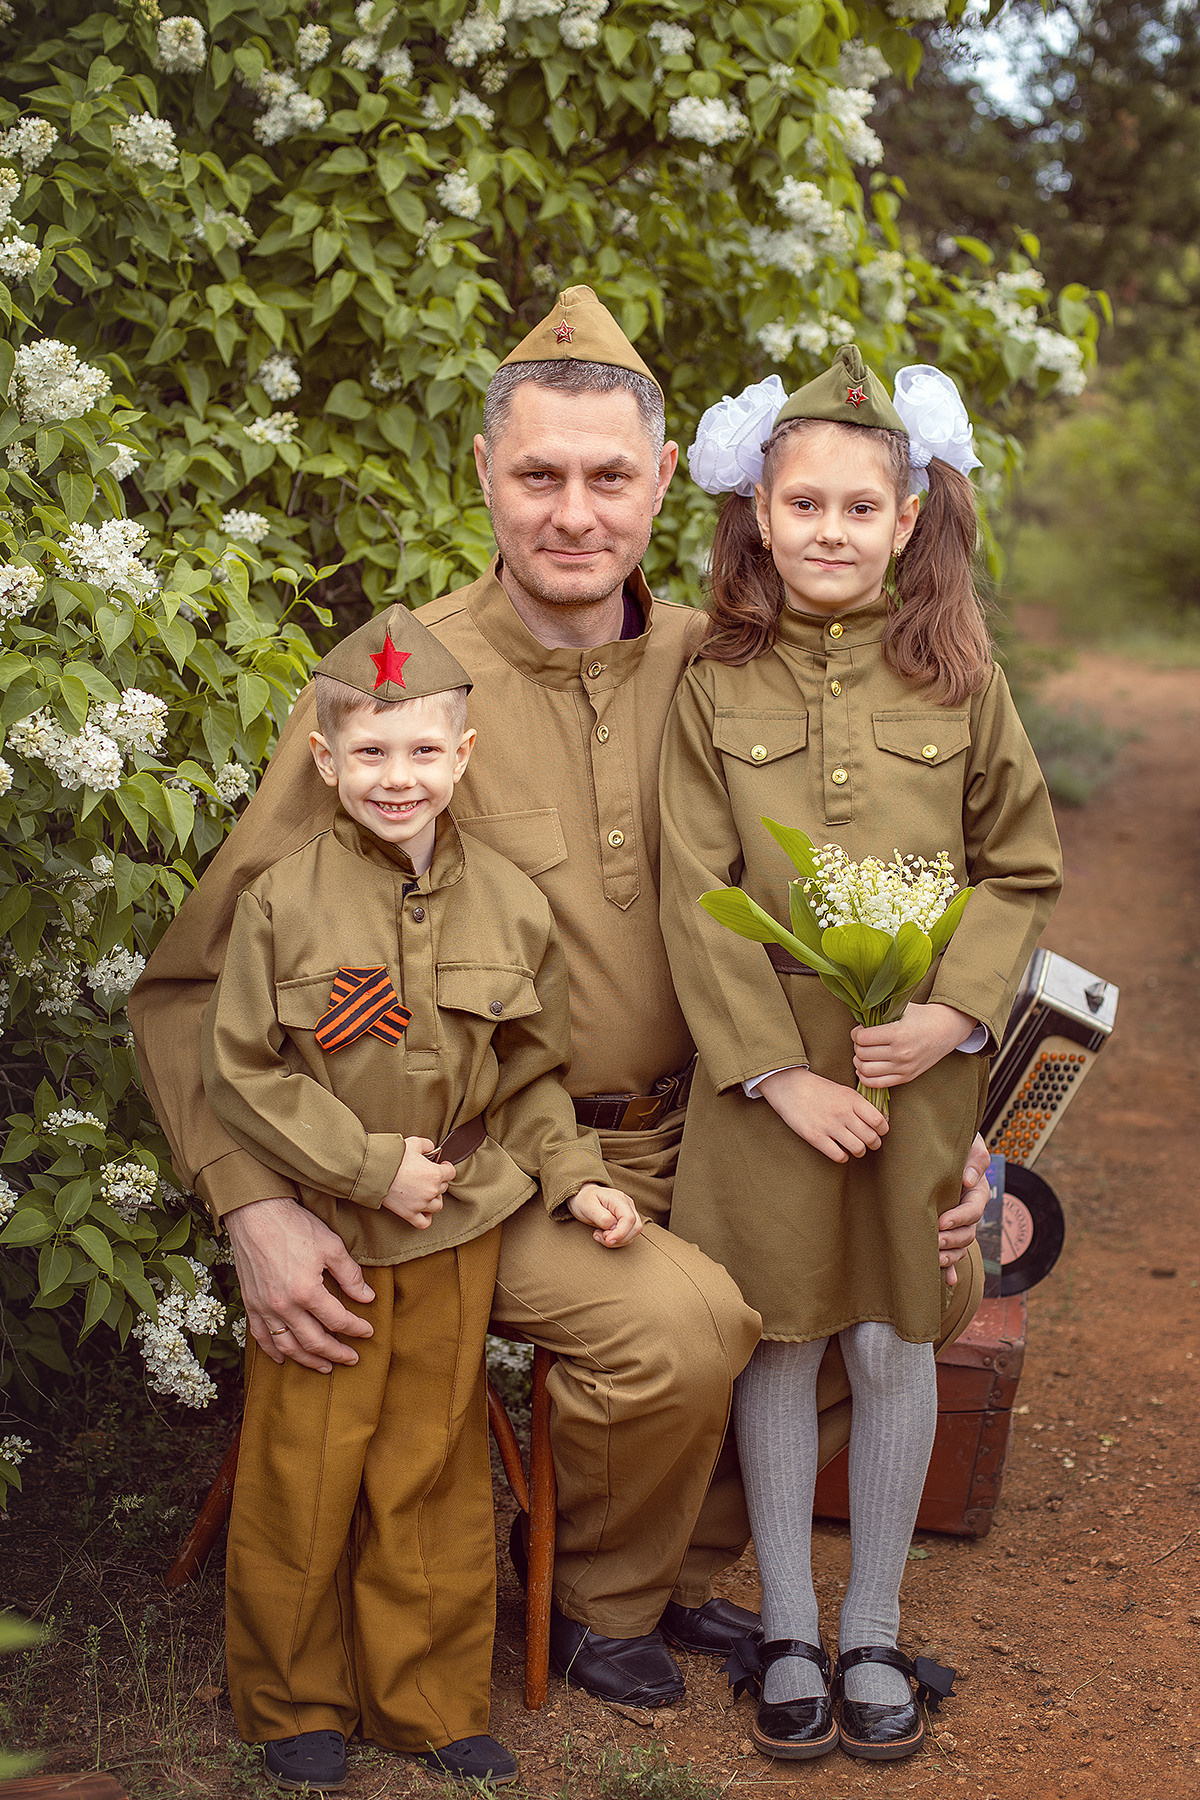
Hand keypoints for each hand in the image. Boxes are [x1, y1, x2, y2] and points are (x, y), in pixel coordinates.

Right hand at [225, 1195, 375, 1372]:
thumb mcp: (331, 1246)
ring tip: (324, 1366)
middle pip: (314, 1341)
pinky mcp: (250, 1303)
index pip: (338, 1320)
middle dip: (336, 1353)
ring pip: (288, 1346)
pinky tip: (283, 1359)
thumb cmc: (295, 1226)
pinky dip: (273, 1351)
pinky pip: (261, 1336)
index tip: (368, 1332)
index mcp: (306, 1291)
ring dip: (308, 1360)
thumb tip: (367, 1298)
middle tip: (351, 1359)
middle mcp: (283, 1305)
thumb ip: (350, 1275)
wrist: (255, 1213)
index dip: (356, 1328)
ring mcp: (264, 1307)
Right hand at [381, 1136, 455, 1228]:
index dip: (446, 1168)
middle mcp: (431, 1191)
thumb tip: (431, 1149)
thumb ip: (428, 1145)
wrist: (375, 1171)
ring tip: (426, 1192)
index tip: (441, 1166)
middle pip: (443, 1188)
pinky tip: (423, 1210)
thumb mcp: (414, 1143)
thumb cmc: (394, 1157)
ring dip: (434, 1199)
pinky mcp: (409, 1214)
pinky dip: (426, 1218)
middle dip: (437, 1181)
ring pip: (437, 1206)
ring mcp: (421, 1204)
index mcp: (435, 1174)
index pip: (451, 1173)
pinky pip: (424, 1222)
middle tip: (426, 1176)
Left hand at [568, 1183, 642, 1246]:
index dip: (621, 1233)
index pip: (629, 1218)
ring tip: (599, 1235)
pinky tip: (603, 1234)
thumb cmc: (584, 1200)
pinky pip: (628, 1235)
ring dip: (617, 1240)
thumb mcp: (588, 1206)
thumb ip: (602, 1217)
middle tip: (601, 1236)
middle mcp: (627, 1205)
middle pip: (635, 1227)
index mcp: (618, 1199)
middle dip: (619, 1238)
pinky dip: (616, 1240)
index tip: (608, 1240)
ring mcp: (629, 1212)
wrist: (583, 1197)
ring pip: (633, 1233)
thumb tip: (613, 1227)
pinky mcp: (626, 1220)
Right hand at [759, 1066, 886, 1163]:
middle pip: (871, 1138)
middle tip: (869, 1142)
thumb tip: (879, 1121)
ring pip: (858, 1149)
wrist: (789, 1086)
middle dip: (874, 1143)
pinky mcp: (815, 1137)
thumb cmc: (817, 1088)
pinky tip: (840, 1150)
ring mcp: (829, 1126)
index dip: (883, 1130)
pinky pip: (839, 1156)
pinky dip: (843, 1157)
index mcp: (852, 1099)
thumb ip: (860, 1104)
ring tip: (855, 1147)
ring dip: (860, 1151)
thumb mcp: (843, 1090)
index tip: (879, 1131)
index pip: (879, 1121)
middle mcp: (843, 1113)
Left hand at [852, 1002, 977, 1089]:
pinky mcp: (907, 1077)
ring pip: (866, 1070)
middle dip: (857, 1046)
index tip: (860, 1029)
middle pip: (862, 1054)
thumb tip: (857, 1017)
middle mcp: (901, 1053)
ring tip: (863, 1052)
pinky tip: (864, 1068)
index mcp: (898, 1034)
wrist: (947, 1029)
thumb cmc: (922, 1016)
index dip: (856, 1033)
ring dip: (859, 1061)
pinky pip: (877, 1084)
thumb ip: (880, 1012)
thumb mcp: (902, 1008)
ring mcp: (904, 1068)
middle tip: (862, 1040)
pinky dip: (865, 1077)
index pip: (862, 1038)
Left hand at [938, 1131, 989, 1287]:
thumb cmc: (954, 1144)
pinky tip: (948, 1281)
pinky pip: (953, 1254)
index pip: (973, 1209)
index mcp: (976, 1192)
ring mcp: (959, 1224)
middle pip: (968, 1232)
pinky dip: (952, 1269)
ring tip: (934, 1259)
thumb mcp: (969, 1145)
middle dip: (953, 1240)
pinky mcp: (947, 1231)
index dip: (960, 1218)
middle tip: (935, 1241)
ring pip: (961, 1246)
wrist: (938, 1146)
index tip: (942, 1221)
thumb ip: (975, 1159)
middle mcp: (969, 1210)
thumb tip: (968, 1180)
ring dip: (950, 1256)